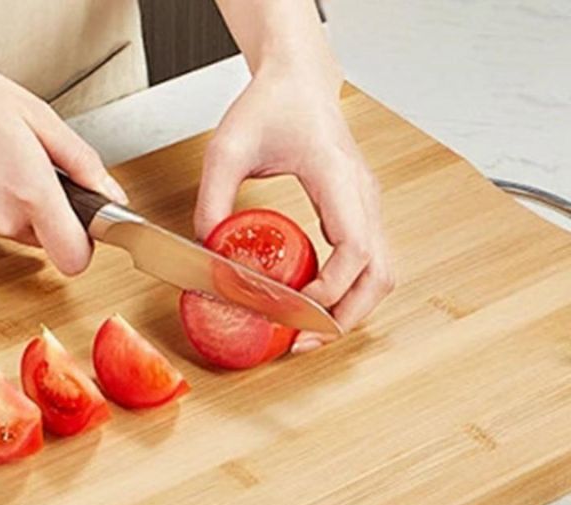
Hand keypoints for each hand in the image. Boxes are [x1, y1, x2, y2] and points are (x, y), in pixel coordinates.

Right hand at [0, 56, 126, 273]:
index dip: (82, 246)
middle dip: (42, 213)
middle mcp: (1, 219)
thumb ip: (81, 162)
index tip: (80, 228)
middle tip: (19, 170)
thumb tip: (111, 197)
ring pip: (11, 234)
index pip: (74, 256)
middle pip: (44, 239)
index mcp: (30, 189)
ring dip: (8, 210)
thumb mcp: (35, 114)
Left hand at [194, 64, 392, 346]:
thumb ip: (213, 200)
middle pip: (380, 275)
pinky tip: (312, 302)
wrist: (297, 81)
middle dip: (346, 317)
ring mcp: (366, 206)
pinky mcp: (358, 213)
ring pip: (380, 275)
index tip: (294, 308)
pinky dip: (347, 293)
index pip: (355, 249)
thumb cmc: (271, 105)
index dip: (330, 289)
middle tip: (304, 341)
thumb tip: (206, 252)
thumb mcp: (226, 149)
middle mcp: (363, 197)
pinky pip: (367, 265)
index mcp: (337, 178)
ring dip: (351, 310)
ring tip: (308, 331)